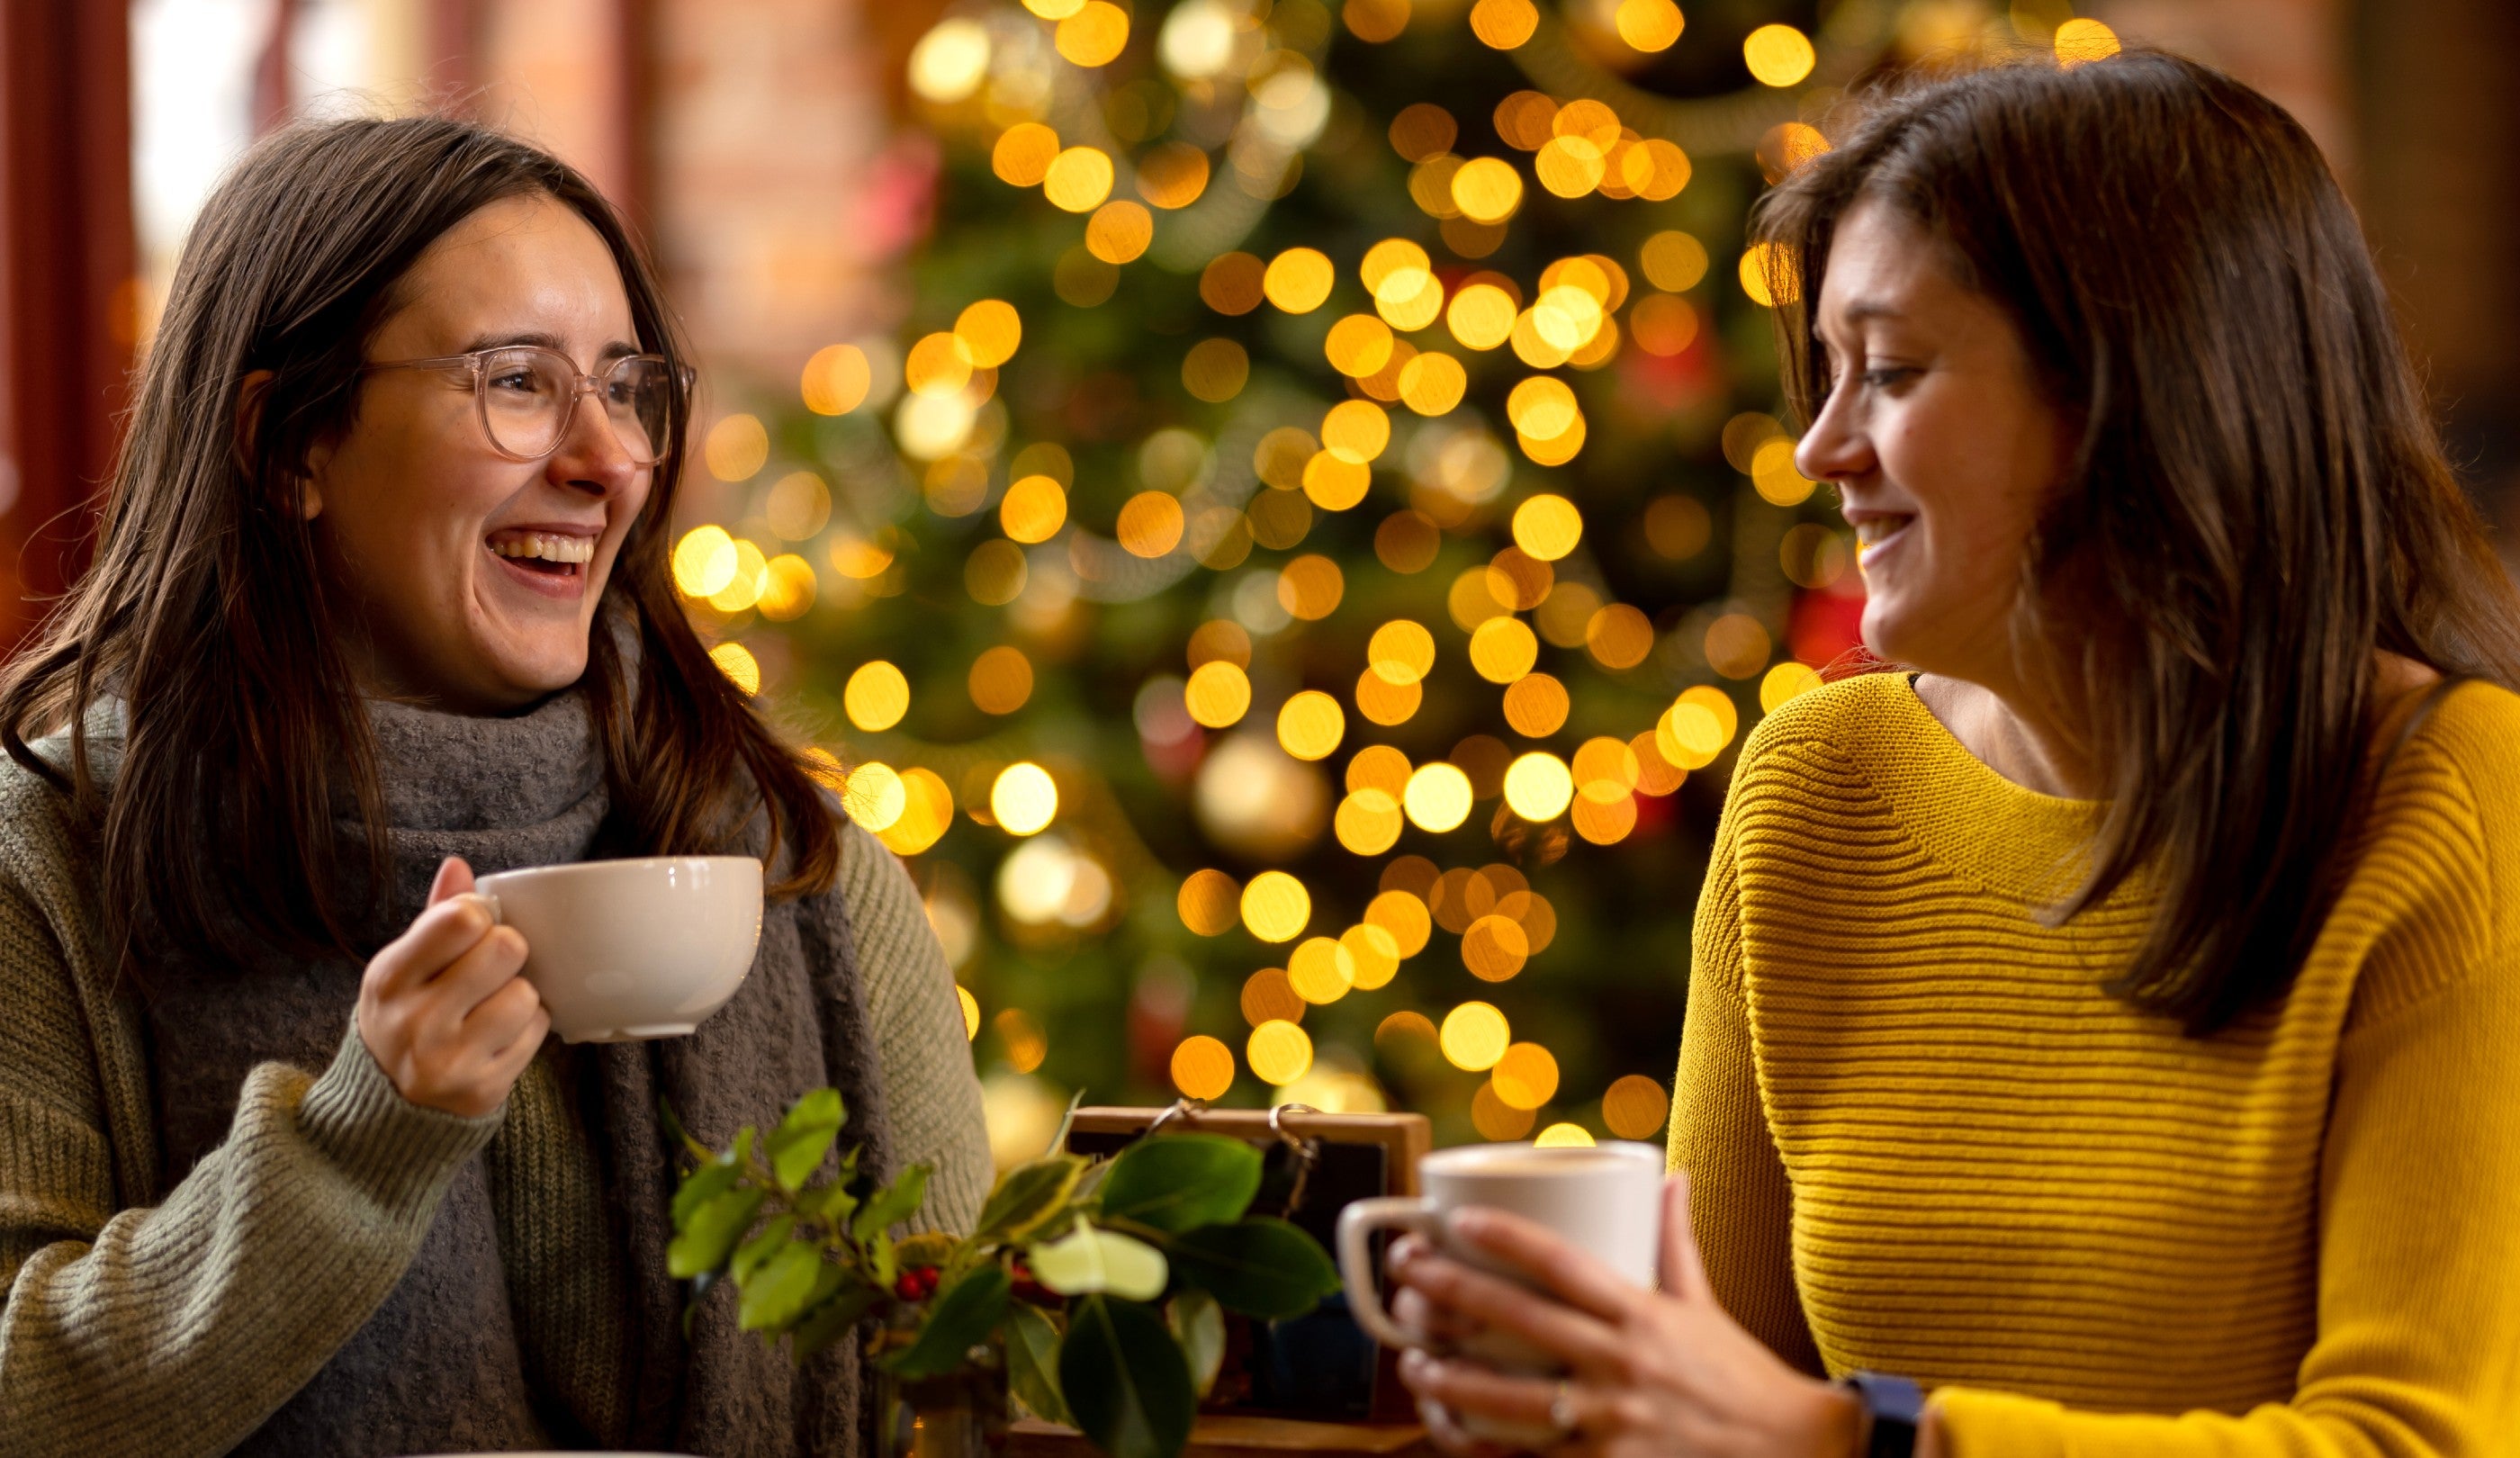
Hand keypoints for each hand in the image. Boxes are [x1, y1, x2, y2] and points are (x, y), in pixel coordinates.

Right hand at [355, 857, 547, 1117]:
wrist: (388, 1102)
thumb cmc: (405, 1015)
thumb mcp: (403, 965)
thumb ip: (436, 916)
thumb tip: (459, 865)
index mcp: (390, 978)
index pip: (461, 919)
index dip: (481, 915)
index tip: (473, 929)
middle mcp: (416, 1021)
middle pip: (505, 949)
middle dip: (507, 951)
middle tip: (490, 968)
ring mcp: (450, 1060)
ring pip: (525, 994)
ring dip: (519, 994)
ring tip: (492, 1005)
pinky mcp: (483, 1089)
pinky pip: (537, 1032)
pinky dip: (528, 1027)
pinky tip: (498, 1034)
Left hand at [1390, 1172, 1863, 1457]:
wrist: (1795, 1455)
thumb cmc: (1743, 1380)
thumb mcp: (1706, 1307)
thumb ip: (1677, 1243)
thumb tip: (1670, 1175)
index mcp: (1643, 1315)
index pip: (1564, 1263)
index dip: (1506, 1237)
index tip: (1459, 1220)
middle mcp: (1622, 1366)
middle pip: (1520, 1321)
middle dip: (1452, 1294)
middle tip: (1406, 1272)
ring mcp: (1612, 1424)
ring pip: (1510, 1399)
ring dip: (1451, 1379)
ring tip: (1412, 1362)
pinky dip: (1483, 1447)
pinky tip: (1449, 1430)